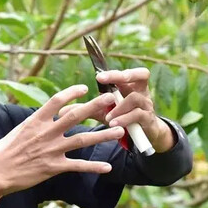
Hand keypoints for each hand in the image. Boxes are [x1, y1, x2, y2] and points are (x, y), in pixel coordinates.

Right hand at [0, 85, 124, 207]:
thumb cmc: (2, 152)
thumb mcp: (18, 131)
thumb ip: (35, 123)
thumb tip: (46, 116)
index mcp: (35, 121)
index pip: (57, 101)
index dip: (72, 93)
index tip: (85, 88)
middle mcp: (46, 133)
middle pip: (76, 116)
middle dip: (96, 106)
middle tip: (112, 99)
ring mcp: (51, 150)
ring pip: (83, 139)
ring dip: (103, 134)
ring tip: (119, 130)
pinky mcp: (54, 167)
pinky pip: (78, 166)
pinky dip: (93, 166)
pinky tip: (107, 167)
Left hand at [59, 67, 174, 152]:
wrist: (143, 136)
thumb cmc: (121, 118)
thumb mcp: (103, 112)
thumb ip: (85, 109)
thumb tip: (59, 111)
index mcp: (130, 85)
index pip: (127, 71)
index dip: (114, 72)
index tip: (98, 75)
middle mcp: (141, 91)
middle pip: (141, 74)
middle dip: (123, 75)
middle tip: (104, 79)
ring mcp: (147, 104)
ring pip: (135, 98)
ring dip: (119, 106)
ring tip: (107, 116)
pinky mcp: (148, 119)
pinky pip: (138, 115)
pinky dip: (124, 119)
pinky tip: (113, 124)